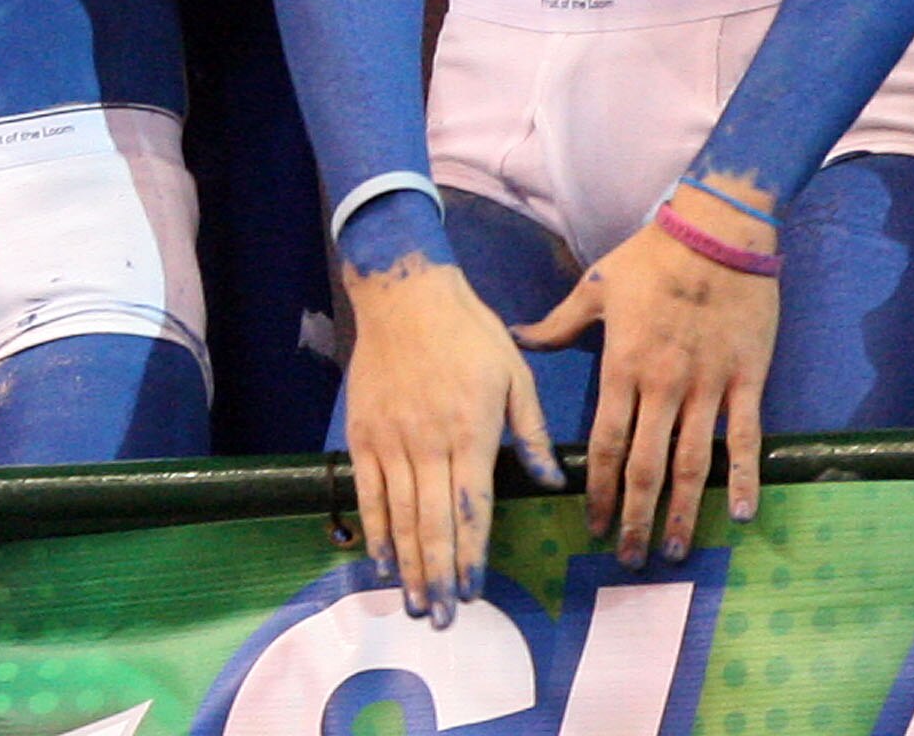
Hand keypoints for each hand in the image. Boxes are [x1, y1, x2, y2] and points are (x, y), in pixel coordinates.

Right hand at [342, 252, 559, 619]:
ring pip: (399, 515)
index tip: (472, 593)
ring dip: (406, 564)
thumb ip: (530, 431)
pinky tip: (379, 558)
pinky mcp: (363, 433)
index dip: (471, 555)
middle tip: (440, 619)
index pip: (471, 508)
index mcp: (470, 432)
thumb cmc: (468, 332)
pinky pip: (369, 491)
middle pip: (432, 524)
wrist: (403, 294)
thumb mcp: (515, 374)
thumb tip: (550, 482)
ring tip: (412, 604)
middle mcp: (427, 444)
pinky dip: (373, 528)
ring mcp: (390, 441)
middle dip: (437, 576)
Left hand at [513, 182, 778, 566]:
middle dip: (637, 517)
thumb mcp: (594, 288)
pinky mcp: (748, 380)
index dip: (601, 489)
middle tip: (630, 559)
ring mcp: (709, 386)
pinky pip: (745, 438)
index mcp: (623, 366)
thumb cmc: (650, 258)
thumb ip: (558, 324)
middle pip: (648, 466)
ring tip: (676, 550)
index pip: (607, 443)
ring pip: (694, 463)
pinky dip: (743, 477)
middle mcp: (664, 385)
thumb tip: (516, 336)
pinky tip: (742, 513)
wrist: (718, 232)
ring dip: (685, 511)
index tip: (594, 525)